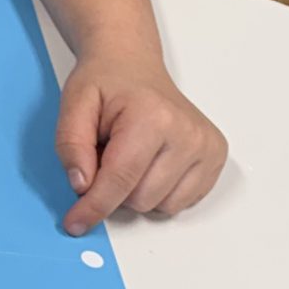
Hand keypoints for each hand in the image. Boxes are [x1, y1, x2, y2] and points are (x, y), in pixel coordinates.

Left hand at [55, 54, 226, 233]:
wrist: (133, 65)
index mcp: (153, 117)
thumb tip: (82, 187)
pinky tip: (150, 162)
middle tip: (107, 153)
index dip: (93, 207)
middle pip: (140, 199)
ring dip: (136, 191)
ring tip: (130, 154)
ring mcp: (207, 147)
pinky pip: (180, 202)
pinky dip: (158, 191)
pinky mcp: (216, 158)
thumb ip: (71, 145)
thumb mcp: (73, 104)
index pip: (120, 179)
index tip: (76, 224)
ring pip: (161, 206)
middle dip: (113, 189)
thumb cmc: (105, 83)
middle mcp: (188, 134)